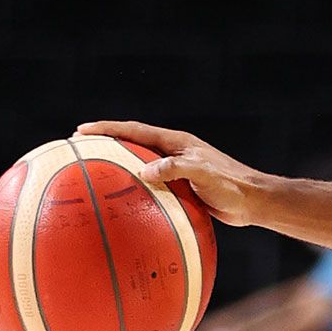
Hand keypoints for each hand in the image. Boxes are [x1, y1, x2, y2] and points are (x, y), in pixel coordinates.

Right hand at [76, 120, 266, 226]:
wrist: (253, 202)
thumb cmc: (231, 185)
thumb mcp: (203, 173)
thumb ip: (176, 168)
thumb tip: (144, 171)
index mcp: (177, 142)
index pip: (136, 130)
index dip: (109, 128)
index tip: (82, 130)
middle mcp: (175, 152)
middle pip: (134, 142)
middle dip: (107, 142)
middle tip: (78, 147)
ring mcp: (178, 169)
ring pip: (140, 163)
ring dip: (118, 165)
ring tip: (91, 173)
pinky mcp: (181, 187)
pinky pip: (150, 184)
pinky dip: (133, 187)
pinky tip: (120, 202)